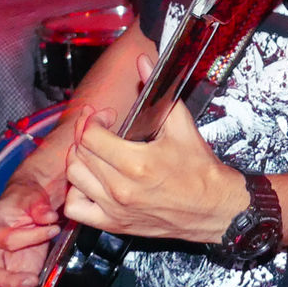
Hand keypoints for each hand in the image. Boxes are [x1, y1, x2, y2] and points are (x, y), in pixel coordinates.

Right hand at [0, 177, 61, 286]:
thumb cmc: (26, 197)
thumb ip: (39, 207)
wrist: (29, 201)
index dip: (31, 237)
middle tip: (33, 281)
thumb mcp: (32, 196)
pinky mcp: (17, 271)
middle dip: (12, 281)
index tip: (52, 229)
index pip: (8, 241)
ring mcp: (4, 264)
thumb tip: (48, 218)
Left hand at [62, 57, 243, 242]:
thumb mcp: (180, 124)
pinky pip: (76, 209)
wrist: (214, 208)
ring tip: (96, 151)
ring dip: (81, 159)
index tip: (106, 115)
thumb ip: (157, 91)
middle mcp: (121, 189)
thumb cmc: (199, 169)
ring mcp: (115, 209)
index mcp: (136, 163)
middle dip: (87, 133)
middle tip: (101, 127)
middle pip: (80, 153)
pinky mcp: (115, 224)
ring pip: (74, 178)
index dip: (94, 119)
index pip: (91, 136)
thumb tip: (143, 61)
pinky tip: (91, 180)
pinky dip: (76, 192)